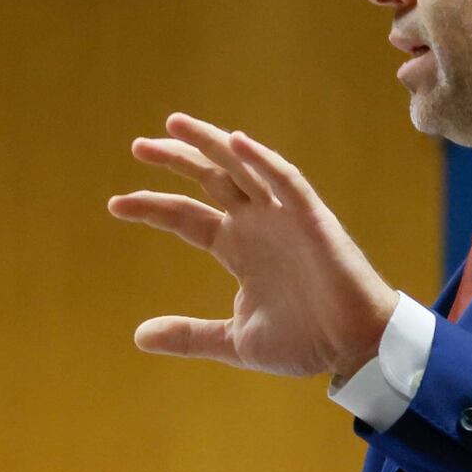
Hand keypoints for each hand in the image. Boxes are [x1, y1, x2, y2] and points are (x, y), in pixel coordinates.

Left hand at [109, 116, 399, 379]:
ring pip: (242, 167)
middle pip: (209, 179)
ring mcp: (283, 217)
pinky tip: (236, 142)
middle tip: (138, 146)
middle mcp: (256, 224)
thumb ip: (189, 335)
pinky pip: (287, 181)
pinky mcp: (313, 219)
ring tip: (175, 124)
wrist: (354, 348)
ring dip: (211, 143)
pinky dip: (262, 160)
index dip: (153, 206)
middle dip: (175, 158)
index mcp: (236, 247)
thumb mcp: (234, 340)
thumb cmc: (304, 341)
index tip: (116, 204)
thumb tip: (139, 336)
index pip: (186, 216)